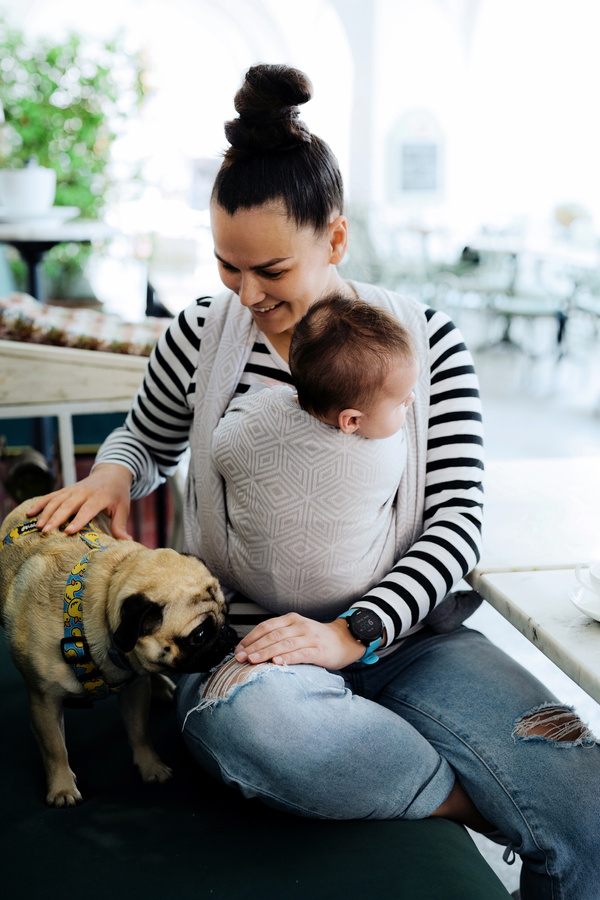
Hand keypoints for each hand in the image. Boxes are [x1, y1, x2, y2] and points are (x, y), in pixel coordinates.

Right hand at [25, 463, 133, 539]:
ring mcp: (73, 489)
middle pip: (68, 505)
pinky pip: (50, 496)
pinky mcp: (66, 490)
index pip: (88, 509)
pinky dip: (39, 504)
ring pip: (56, 500)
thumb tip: (127, 542)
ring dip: (46, 513)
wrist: (111, 473)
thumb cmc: (118, 494)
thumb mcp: (123, 508)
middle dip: (56, 518)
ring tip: (38, 527)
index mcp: (100, 496)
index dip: (78, 520)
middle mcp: (84, 492)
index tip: (69, 531)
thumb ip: (120, 525)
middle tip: (46, 531)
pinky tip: (29, 513)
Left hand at [234, 613, 365, 669]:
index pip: (265, 626)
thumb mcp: (296, 630)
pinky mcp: (318, 650)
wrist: (344, 640)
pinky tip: (277, 662)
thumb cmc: (315, 638)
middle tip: (240, 657)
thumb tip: (252, 648)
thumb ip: (278, 636)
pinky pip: (300, 653)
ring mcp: (309, 637)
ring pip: (283, 644)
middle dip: (254, 647)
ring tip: (253, 660)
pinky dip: (287, 658)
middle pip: (272, 635)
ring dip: (266, 652)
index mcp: (291, 619)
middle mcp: (299, 626)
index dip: (250, 638)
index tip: (238, 649)